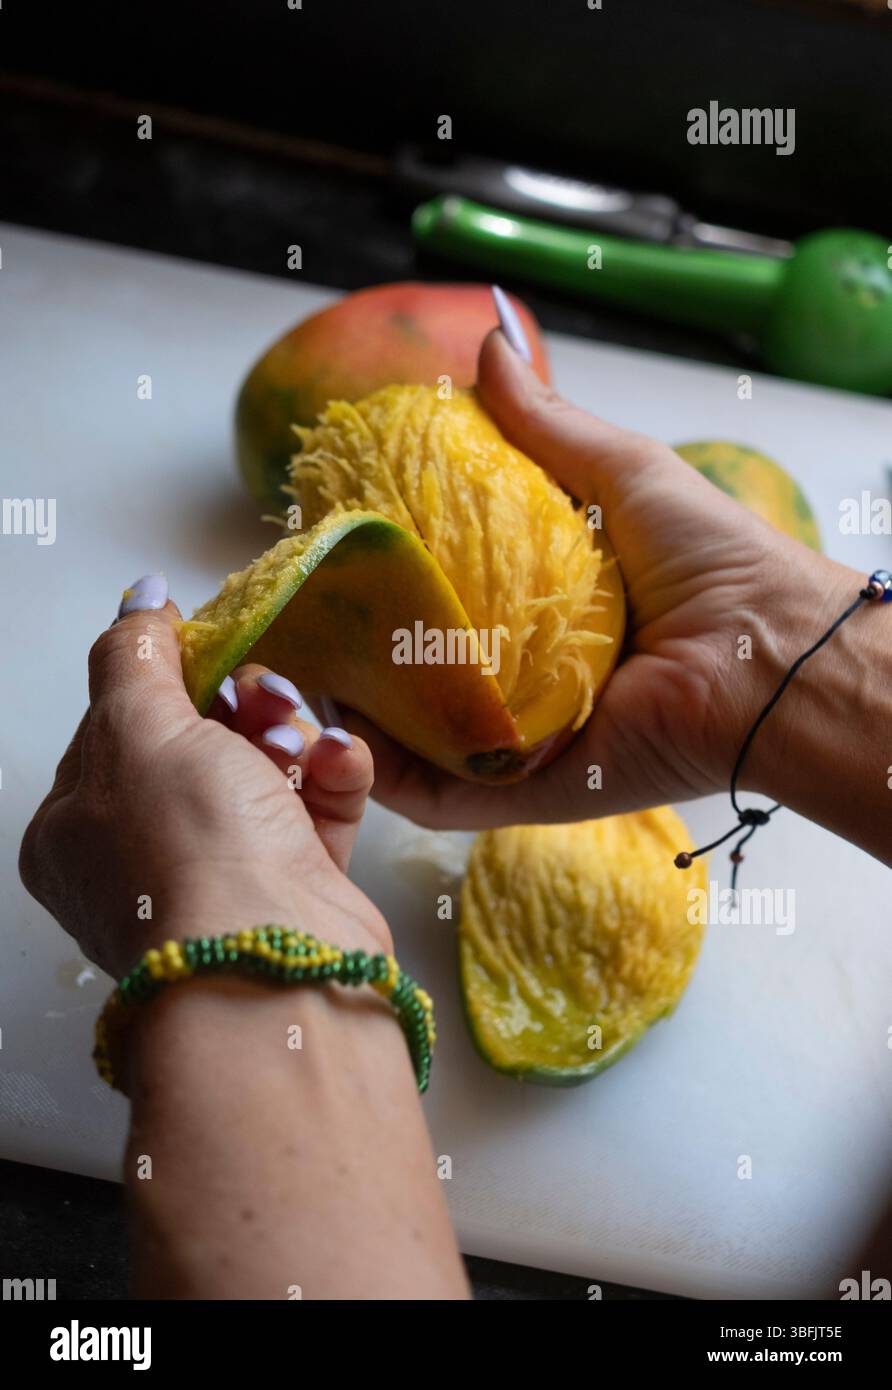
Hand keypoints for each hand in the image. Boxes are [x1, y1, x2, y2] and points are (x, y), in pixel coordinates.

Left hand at [19, 579, 389, 978]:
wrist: (275, 968)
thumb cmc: (188, 846)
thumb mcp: (139, 727)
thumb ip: (135, 652)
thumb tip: (141, 593)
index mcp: (76, 826)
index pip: (120, 725)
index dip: (169, 680)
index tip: (211, 649)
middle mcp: (142, 856)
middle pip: (195, 745)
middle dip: (239, 707)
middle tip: (263, 699)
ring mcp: (221, 877)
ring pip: (261, 772)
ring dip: (290, 737)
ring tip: (302, 739)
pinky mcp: (294, 889)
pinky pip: (315, 810)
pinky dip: (333, 777)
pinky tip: (343, 762)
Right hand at [343, 329, 854, 828]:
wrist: (765, 656)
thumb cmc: (711, 560)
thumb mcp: (620, 472)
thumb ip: (547, 423)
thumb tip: (489, 343)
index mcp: (545, 601)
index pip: (447, 589)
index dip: (391, 567)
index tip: (337, 540)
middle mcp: (526, 671)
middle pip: (422, 666)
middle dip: (360, 645)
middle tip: (305, 611)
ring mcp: (520, 738)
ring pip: (418, 736)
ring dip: (357, 713)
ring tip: (301, 674)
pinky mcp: (524, 791)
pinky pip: (442, 795)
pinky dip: (388, 777)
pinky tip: (341, 740)